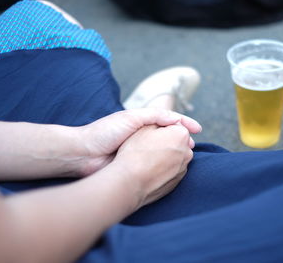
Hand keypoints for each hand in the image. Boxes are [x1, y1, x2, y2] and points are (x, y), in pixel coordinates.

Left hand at [76, 108, 200, 175]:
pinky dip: (164, 164)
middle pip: (168, 135)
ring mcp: (139, 151)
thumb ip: (155, 115)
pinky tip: (172, 167)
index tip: (198, 130)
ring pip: (162, 150)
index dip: (184, 123)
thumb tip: (177, 120)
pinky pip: (153, 163)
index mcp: (142, 121)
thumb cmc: (105, 132)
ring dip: (175, 152)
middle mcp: (142, 135)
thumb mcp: (132, 118)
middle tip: (192, 146)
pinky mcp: (135, 165)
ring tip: (186, 156)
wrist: (84, 154)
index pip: (169, 120)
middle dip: (182, 139)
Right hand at [110, 124, 192, 207]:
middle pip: (178, 141)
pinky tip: (151, 170)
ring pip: (176, 156)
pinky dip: (165, 168)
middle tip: (148, 146)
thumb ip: (161, 120)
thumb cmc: (135, 152)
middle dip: (167, 141)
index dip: (161, 129)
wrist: (130, 181)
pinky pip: (172, 170)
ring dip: (166, 155)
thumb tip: (169, 122)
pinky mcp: (177, 181)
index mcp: (181, 134)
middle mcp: (187, 152)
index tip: (149, 134)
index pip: (175, 126)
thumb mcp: (144, 127)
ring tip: (148, 160)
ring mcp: (183, 168)